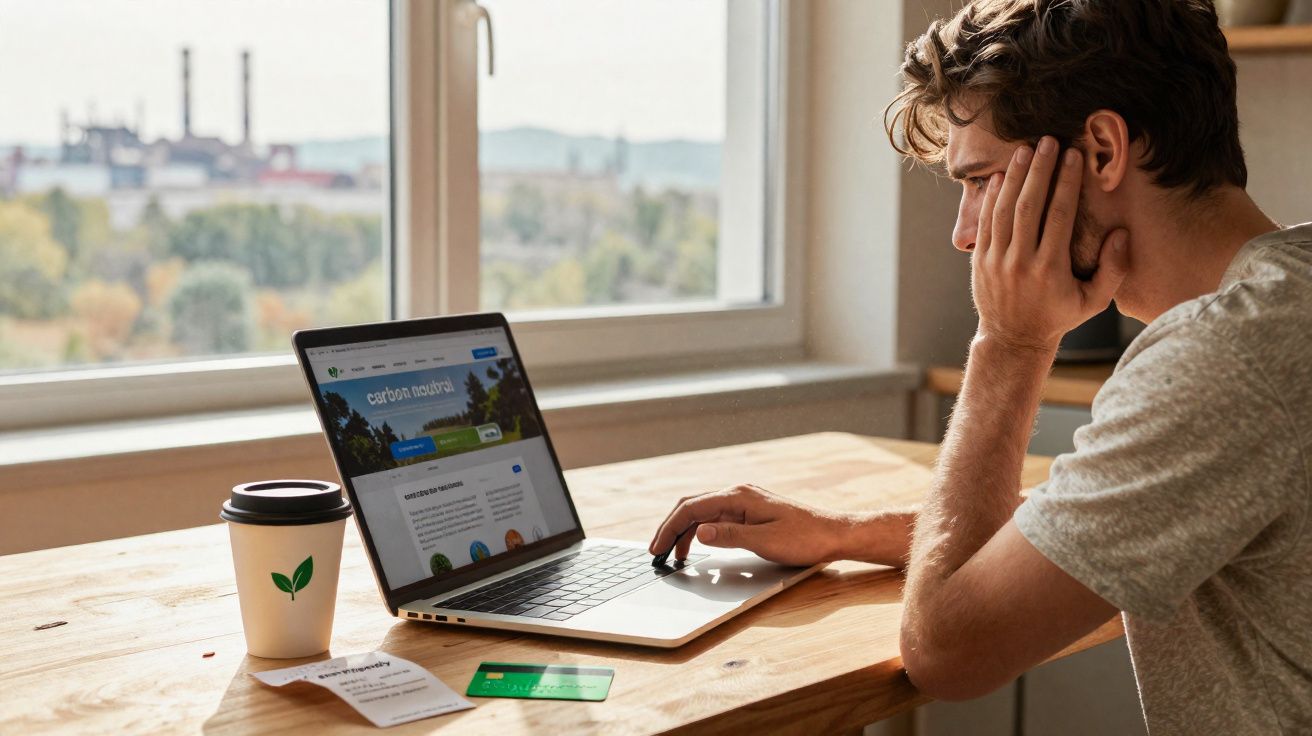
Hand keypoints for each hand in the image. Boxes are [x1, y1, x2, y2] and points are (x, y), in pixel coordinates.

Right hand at [647, 484, 845, 566]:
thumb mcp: (765, 541)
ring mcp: (745, 502)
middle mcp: (739, 494)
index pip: (692, 508)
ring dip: (686, 531)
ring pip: (704, 512)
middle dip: (672, 528)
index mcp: (739, 496)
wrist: (835, 534)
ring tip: (674, 554)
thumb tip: (698, 532)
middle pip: (693, 506)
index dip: (670, 528)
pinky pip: (717, 518)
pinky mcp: (751, 511)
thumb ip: (729, 535)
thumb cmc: (805, 538)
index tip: (657, 548)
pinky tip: (698, 546)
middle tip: (658, 552)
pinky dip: (702, 531)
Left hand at [972, 136, 1129, 353]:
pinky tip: (1003, 175)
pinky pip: (986, 222)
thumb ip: (1113, 269)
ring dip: (1016, 177)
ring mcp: (996, 260)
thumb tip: (1122, 233)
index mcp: (1051, 269)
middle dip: (1040, 170)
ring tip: (1026, 150)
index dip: (1066, 182)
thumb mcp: (1094, 301)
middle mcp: (1021, 262)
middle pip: (1029, 206)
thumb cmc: (1059, 316)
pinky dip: (992, 197)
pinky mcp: (980, 260)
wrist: (1013, 338)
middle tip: (1049, 141)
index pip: (1059, 215)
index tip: (1074, 156)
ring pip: (1005, 210)